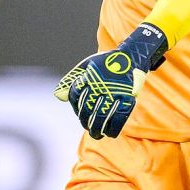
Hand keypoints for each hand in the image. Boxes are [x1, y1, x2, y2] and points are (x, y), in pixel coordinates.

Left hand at [54, 23, 167, 138]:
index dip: (75, 106)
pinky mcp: (128, 97)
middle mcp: (100, 84)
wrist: (131, 56)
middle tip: (88, 127)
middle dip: (85, 121)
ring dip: (97, 129)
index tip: (80, 113)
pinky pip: (120, 116)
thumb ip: (72, 79)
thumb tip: (58, 96)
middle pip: (87, 108)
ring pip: (102, 115)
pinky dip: (114, 128)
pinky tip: (111, 133)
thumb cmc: (106, 63)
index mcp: (89, 75)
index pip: (75, 94)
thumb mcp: (87, 65)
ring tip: (96, 134)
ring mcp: (114, 91)